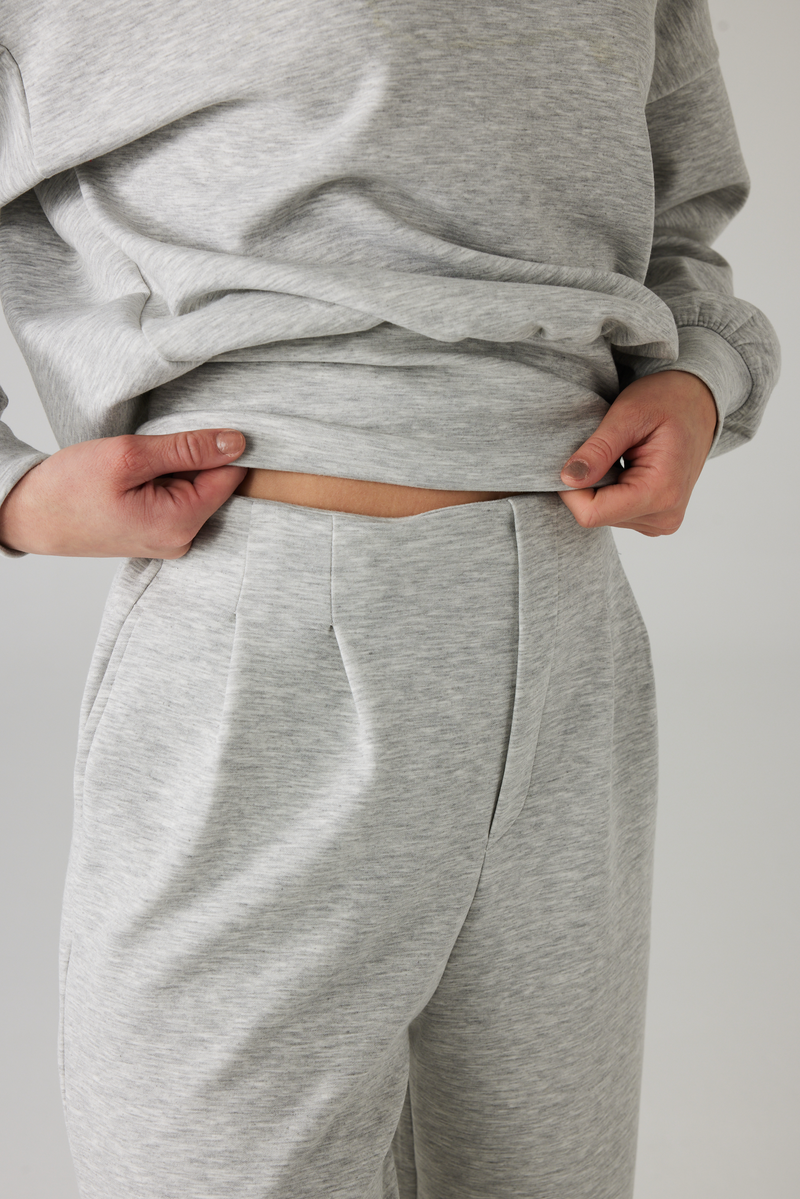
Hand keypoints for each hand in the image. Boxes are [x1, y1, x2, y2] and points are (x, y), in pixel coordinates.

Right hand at [0, 429, 247, 556]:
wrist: (32, 516)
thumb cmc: (70, 488)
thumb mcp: (130, 456)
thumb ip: (188, 449)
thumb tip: (236, 442)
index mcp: (181, 523)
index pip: (230, 477)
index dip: (217, 448)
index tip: (187, 435)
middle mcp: (182, 539)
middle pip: (214, 484)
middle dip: (191, 460)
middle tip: (149, 453)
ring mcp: (170, 540)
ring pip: (194, 490)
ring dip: (174, 471)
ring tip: (137, 468)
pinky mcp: (158, 534)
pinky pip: (177, 500)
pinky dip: (163, 482)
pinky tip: (135, 480)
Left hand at [558, 371, 717, 535]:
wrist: (698, 403)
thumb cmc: (668, 400)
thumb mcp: (629, 414)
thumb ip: (598, 449)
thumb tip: (568, 478)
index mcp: (661, 492)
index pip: (592, 513)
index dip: (571, 489)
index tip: (575, 459)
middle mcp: (664, 516)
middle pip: (597, 515)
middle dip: (589, 484)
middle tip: (605, 450)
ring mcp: (662, 521)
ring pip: (604, 514)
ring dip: (601, 485)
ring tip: (621, 456)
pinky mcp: (656, 519)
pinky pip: (616, 512)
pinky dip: (611, 490)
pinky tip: (626, 467)